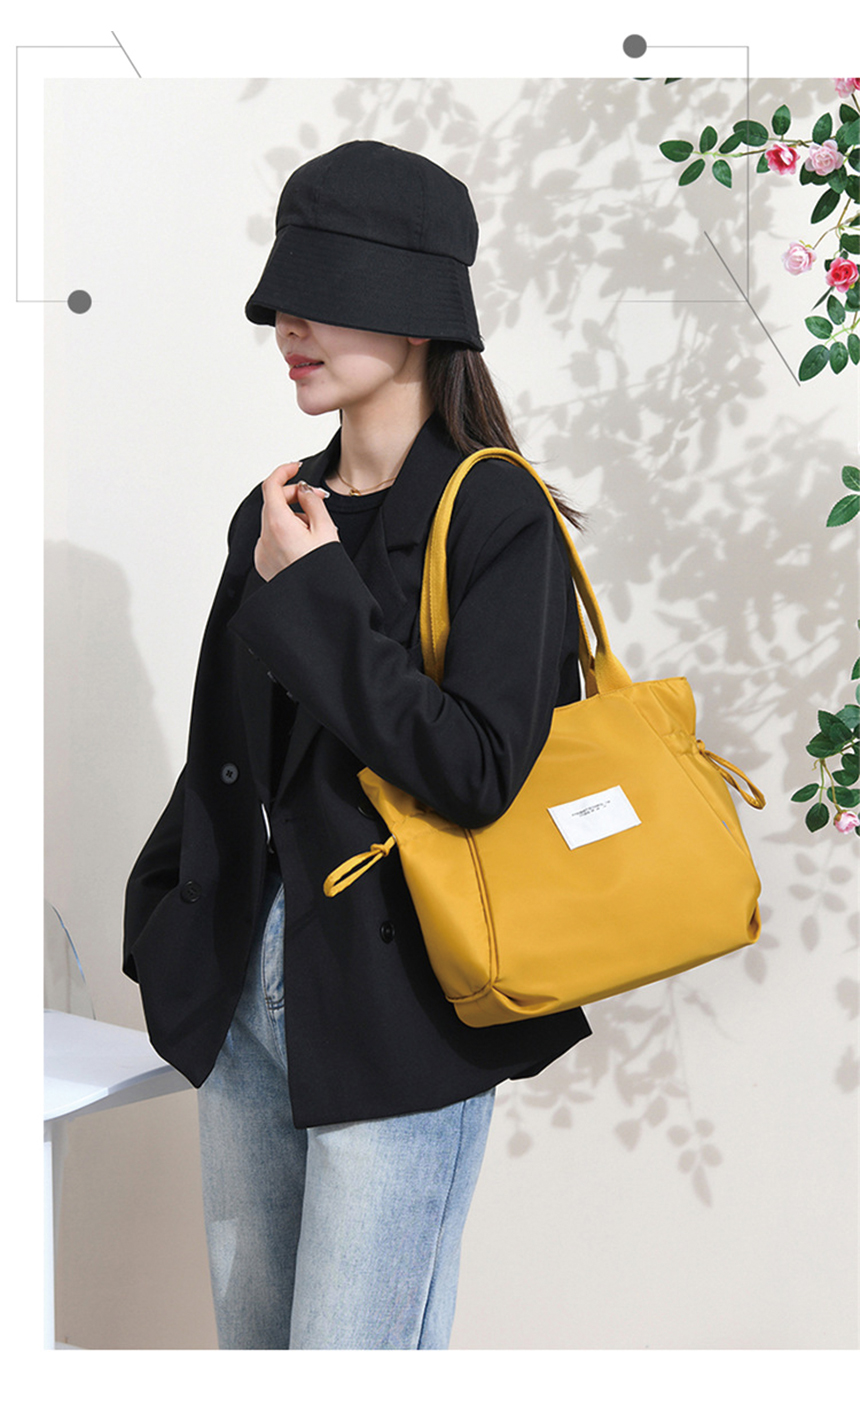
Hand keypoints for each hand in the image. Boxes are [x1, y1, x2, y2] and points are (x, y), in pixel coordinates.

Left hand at [254, 462, 338, 580]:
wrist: (315, 602)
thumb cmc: (323, 570)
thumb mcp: (326, 529)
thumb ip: (312, 502)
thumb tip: (304, 490)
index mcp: (279, 524)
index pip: (271, 485)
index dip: (283, 472)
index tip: (295, 468)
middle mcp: (265, 536)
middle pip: (273, 502)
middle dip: (294, 497)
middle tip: (317, 500)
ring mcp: (261, 550)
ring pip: (273, 520)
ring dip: (291, 517)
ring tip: (314, 531)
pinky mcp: (263, 561)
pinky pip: (271, 537)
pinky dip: (285, 533)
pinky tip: (303, 545)